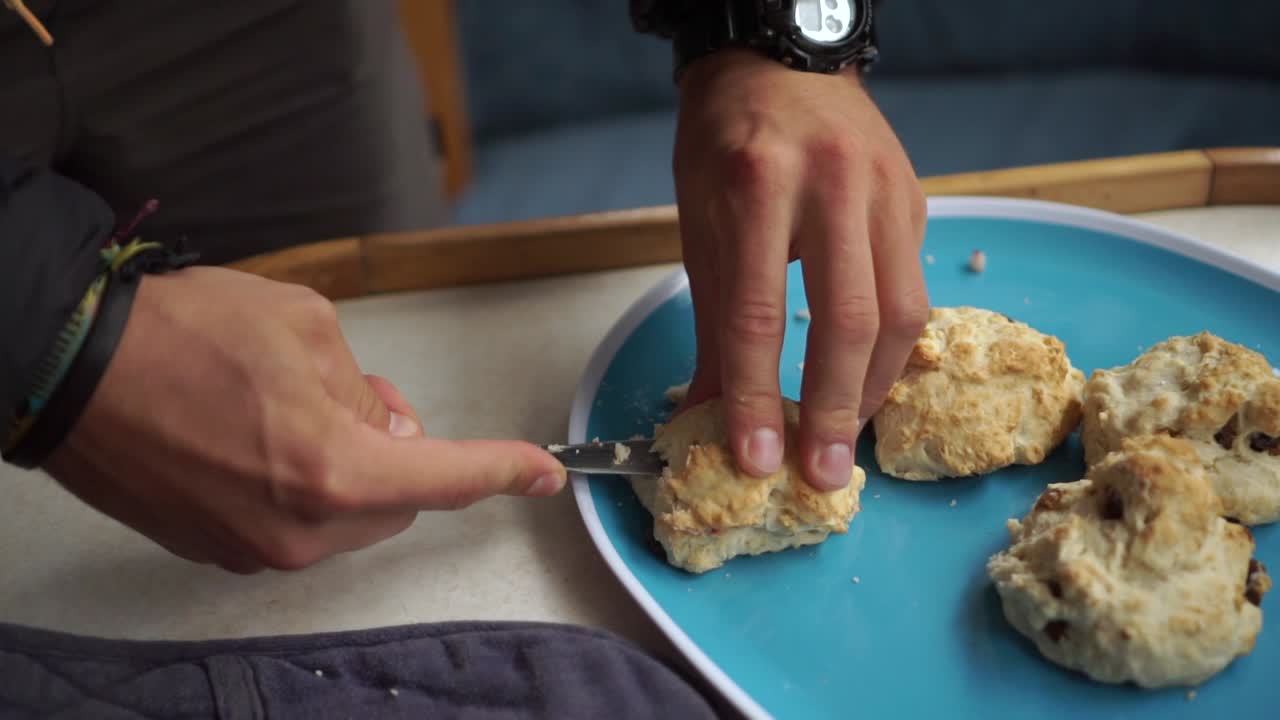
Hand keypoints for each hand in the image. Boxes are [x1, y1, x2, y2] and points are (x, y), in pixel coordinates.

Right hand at [45, 267, 565, 573]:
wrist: (70, 369)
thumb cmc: (183, 334)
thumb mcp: (307, 325)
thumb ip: (364, 385)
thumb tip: (384, 421)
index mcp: (334, 472)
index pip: (445, 479)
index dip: (502, 471)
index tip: (543, 473)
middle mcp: (299, 529)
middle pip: (398, 500)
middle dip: (399, 450)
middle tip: (359, 395)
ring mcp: (255, 549)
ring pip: (350, 516)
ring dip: (350, 468)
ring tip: (293, 408)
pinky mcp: (219, 550)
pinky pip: (296, 523)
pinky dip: (304, 485)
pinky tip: (260, 436)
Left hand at [674, 49, 928, 490]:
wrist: (779, 58)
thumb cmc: (724, 142)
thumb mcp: (698, 223)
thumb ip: (711, 323)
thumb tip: (705, 416)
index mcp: (758, 186)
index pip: (758, 314)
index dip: (757, 396)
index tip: (754, 458)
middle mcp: (832, 186)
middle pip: (851, 321)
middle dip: (836, 409)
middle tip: (823, 474)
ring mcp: (885, 191)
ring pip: (902, 312)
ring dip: (874, 386)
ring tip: (846, 433)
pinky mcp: (914, 201)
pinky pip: (914, 288)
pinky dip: (892, 345)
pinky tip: (868, 378)